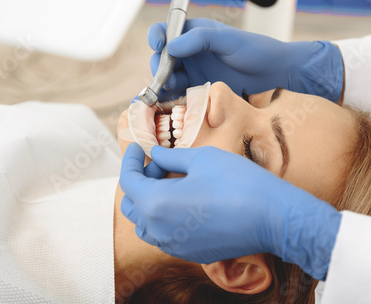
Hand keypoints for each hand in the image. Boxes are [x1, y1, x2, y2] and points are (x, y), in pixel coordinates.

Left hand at [119, 143, 341, 279]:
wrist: (274, 218)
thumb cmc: (239, 183)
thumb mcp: (201, 159)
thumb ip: (170, 158)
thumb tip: (154, 155)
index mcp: (156, 203)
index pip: (128, 181)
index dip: (130, 160)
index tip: (138, 148)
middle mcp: (159, 230)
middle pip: (131, 205)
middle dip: (140, 181)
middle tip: (161, 165)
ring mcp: (173, 245)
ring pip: (144, 224)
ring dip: (148, 202)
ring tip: (171, 184)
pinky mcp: (189, 253)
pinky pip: (163, 236)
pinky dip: (163, 218)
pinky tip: (184, 202)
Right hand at [149, 18, 342, 102]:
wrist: (273, 73)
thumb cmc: (254, 50)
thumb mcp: (227, 40)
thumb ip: (199, 39)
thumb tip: (170, 48)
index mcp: (193, 33)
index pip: (165, 30)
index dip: (156, 37)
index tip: (158, 46)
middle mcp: (189, 51)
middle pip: (161, 56)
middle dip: (158, 66)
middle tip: (165, 77)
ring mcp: (192, 70)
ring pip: (165, 76)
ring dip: (163, 83)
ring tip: (172, 88)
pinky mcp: (196, 87)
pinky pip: (176, 92)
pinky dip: (169, 96)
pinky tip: (171, 100)